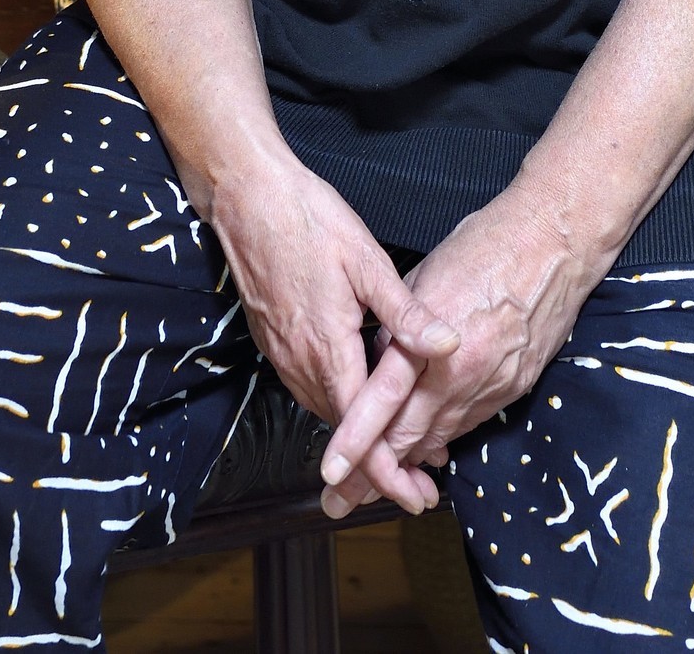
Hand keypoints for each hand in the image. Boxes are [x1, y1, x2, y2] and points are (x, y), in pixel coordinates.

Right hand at [203, 148, 458, 515]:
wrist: (246, 197)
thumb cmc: (308, 220)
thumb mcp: (366, 261)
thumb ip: (405, 312)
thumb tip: (448, 344)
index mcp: (328, 348)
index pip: (361, 431)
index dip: (389, 471)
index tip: (416, 497)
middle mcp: (299, 361)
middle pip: (342, 433)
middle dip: (380, 465)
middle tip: (421, 484)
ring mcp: (281, 352)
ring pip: (324, 412)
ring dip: (358, 439)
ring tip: (398, 450)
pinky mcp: (272, 340)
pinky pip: (308, 388)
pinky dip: (337, 408)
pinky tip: (358, 399)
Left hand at [318, 190, 598, 516]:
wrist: (553, 244)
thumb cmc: (488, 245)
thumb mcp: (424, 276)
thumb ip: (397, 326)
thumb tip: (377, 358)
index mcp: (431, 342)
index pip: (381, 402)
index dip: (354, 441)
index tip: (332, 471)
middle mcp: (461, 374)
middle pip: (407, 436)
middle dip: (372, 472)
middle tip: (342, 498)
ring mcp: (491, 386)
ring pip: (438, 438)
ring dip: (407, 464)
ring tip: (376, 487)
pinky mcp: (513, 389)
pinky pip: (468, 424)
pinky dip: (442, 438)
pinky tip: (425, 450)